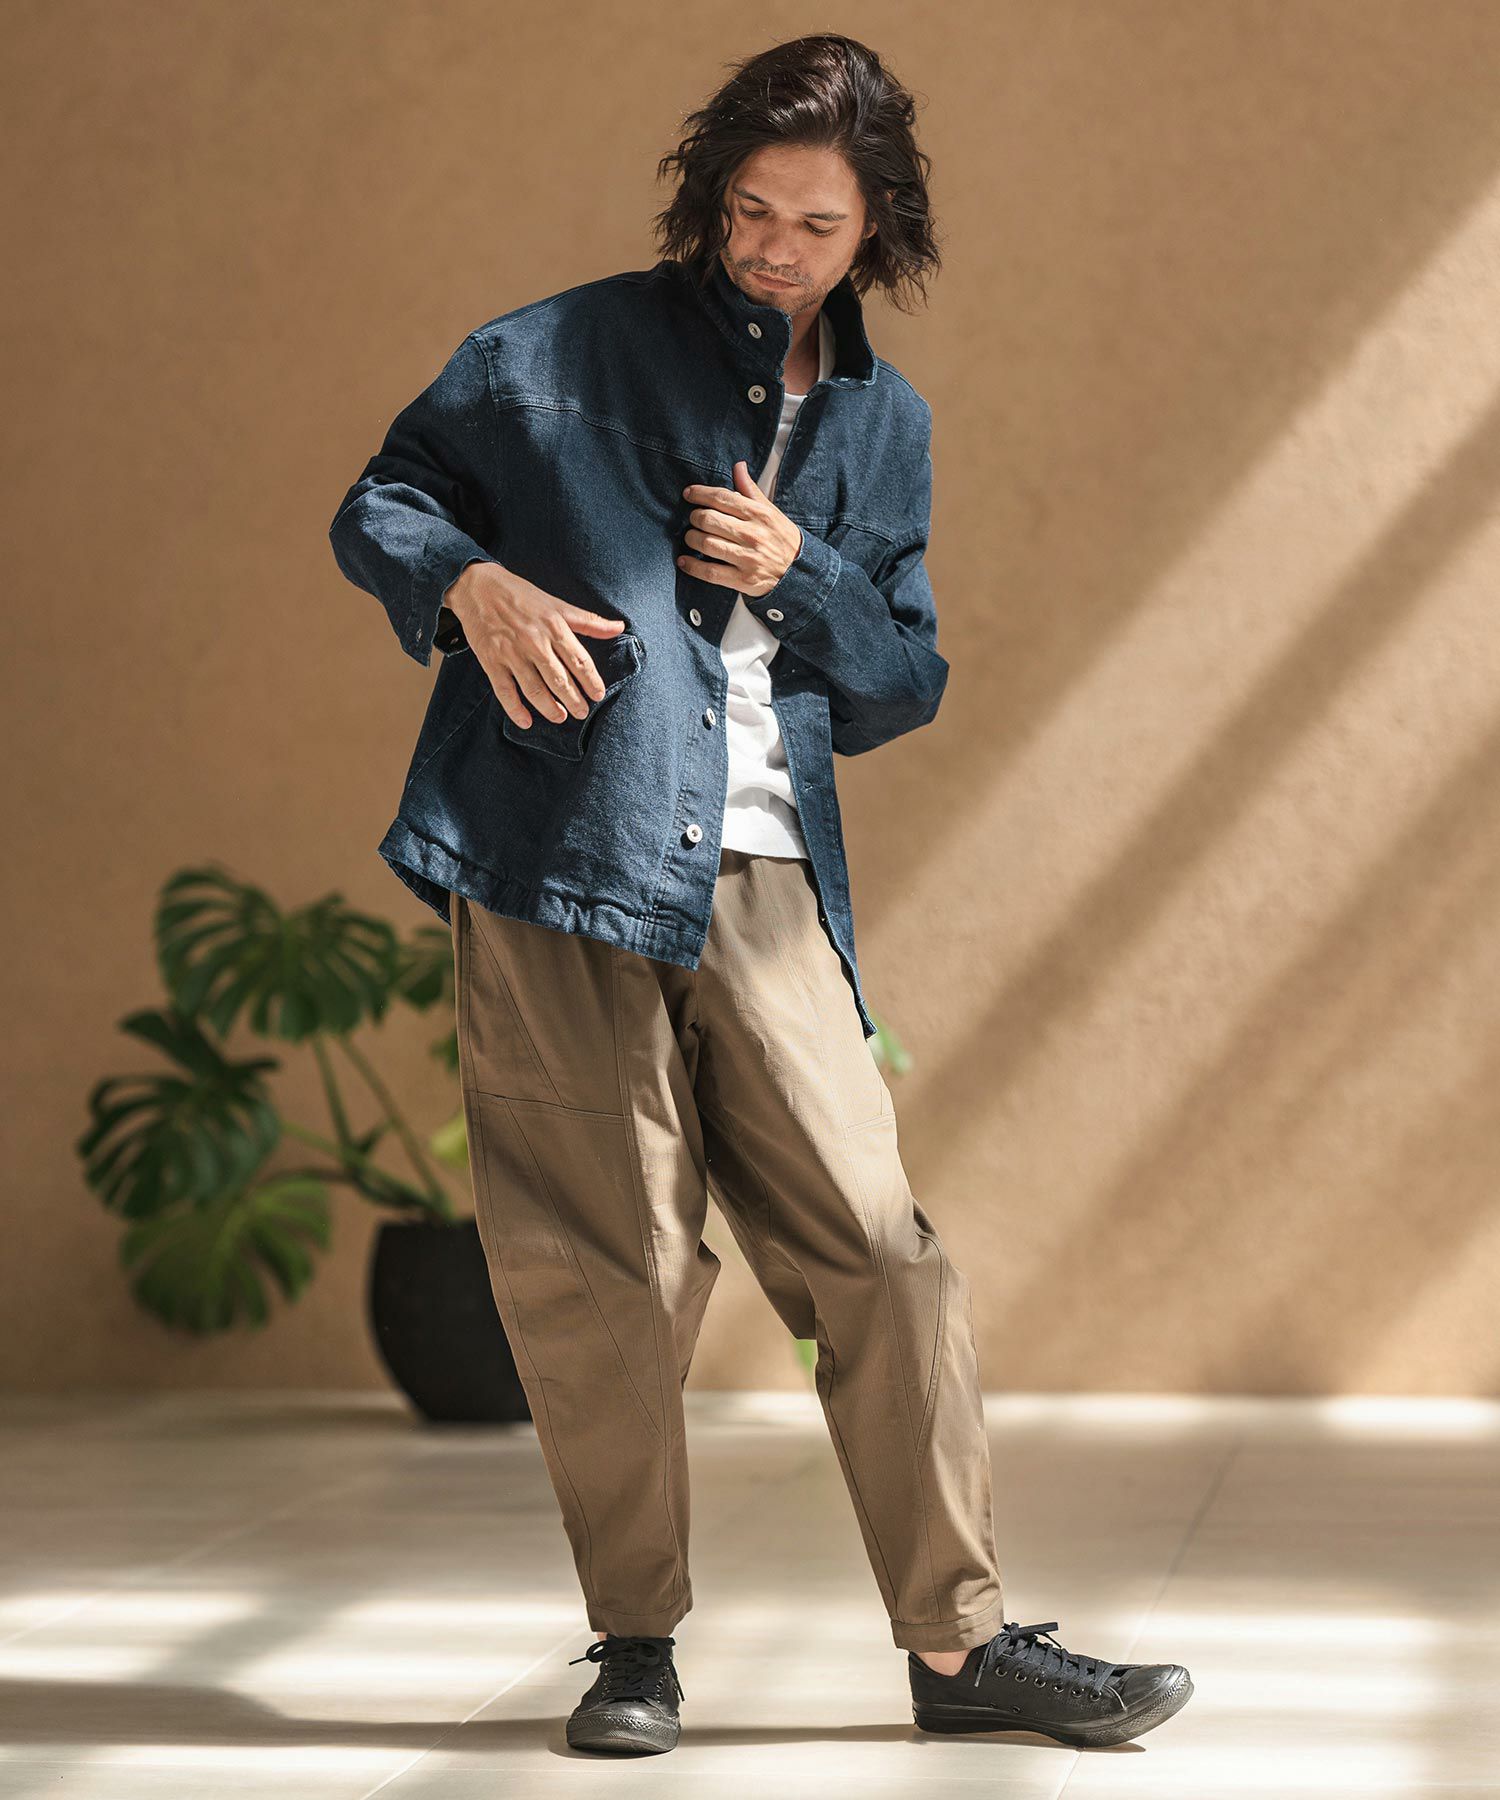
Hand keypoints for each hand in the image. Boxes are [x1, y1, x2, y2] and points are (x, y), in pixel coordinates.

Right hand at [446, 561, 625, 730]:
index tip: (599, 695)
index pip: (579, 660)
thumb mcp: (557, 604)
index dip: (591, 681)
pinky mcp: (491, 661)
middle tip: (583, 713)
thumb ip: (588, 621)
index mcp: (554, 627)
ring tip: (561, 717)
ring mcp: (511, 653)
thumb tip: (619, 627)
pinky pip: (505, 691)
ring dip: (549, 708)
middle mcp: (534, 642)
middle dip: (574, 700)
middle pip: (559, 679)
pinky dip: (515, 709)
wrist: (479, 587)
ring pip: (534, 689)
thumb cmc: (521, 596)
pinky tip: (526, 722)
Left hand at [677, 461, 803, 596]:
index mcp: (758, 514)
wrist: (799, 571)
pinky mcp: (743, 579)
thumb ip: (750, 490)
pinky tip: (684, 561)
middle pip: (709, 520)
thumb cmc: (781, 538)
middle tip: (694, 519)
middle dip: (694, 517)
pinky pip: (710, 572)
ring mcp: (747, 558)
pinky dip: (692, 566)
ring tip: (691, 537)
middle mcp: (752, 534)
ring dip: (691, 539)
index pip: (721, 497)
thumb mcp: (770, 510)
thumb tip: (738, 466)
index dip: (700, 493)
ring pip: (706, 544)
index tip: (688, 494)